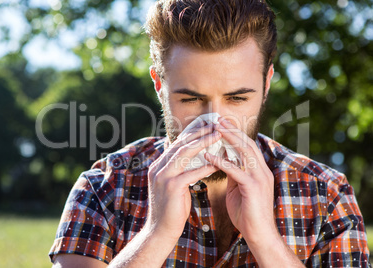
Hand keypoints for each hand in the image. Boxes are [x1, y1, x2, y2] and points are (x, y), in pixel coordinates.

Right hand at [146, 123, 220, 240]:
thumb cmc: (171, 209)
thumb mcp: (174, 185)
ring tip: (218, 135)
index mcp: (158, 166)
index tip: (207, 126)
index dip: (192, 133)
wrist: (160, 231)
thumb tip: (194, 157)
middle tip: (215, 125)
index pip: (176, 144)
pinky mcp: (172, 187)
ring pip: (184, 153)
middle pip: (180, 144)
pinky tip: (218, 163)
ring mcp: (163, 177)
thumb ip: (179, 170)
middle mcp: (158, 168)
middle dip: (198, 132)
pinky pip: (191, 173)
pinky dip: (205, 166)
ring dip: (203, 143)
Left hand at [204, 118, 276, 245]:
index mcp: (259, 170)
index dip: (234, 133)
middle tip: (217, 118)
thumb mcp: (238, 188)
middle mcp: (262, 170)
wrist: (259, 235)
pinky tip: (208, 156)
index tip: (220, 122)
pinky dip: (222, 161)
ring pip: (244, 152)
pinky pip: (236, 171)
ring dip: (228, 138)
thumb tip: (223, 159)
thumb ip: (233, 173)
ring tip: (213, 128)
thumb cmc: (247, 213)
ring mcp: (259, 178)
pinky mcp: (253, 188)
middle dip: (231, 129)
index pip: (247, 145)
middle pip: (246, 143)